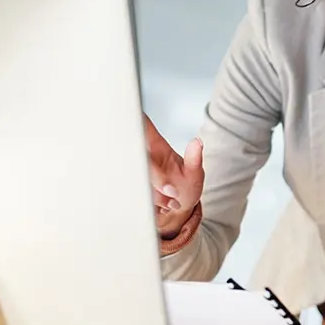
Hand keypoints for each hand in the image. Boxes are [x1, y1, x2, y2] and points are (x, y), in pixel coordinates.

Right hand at [143, 113, 203, 236]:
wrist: (179, 209)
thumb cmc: (186, 185)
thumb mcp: (195, 173)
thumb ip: (195, 159)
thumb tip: (197, 142)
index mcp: (157, 148)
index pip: (142, 128)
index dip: (133, 120)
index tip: (128, 116)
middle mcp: (144, 159)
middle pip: (139, 160)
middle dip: (157, 178)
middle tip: (173, 191)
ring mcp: (137, 173)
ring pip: (138, 180)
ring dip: (158, 196)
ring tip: (173, 201)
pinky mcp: (133, 188)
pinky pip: (136, 194)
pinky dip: (153, 204)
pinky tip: (165, 205)